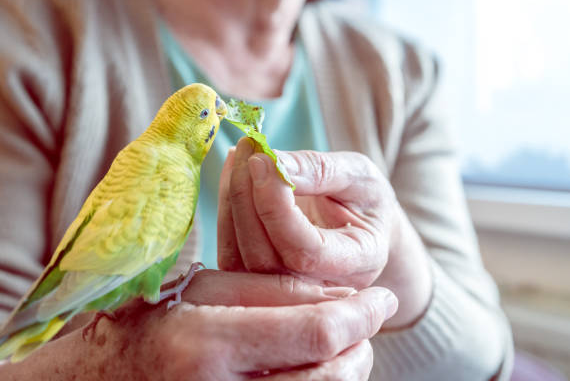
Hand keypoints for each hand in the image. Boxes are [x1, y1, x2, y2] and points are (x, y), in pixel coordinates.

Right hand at [0, 270, 396, 379]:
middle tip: (370, 316)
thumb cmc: (144, 321)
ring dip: (350, 368)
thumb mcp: (199, 287)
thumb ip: (268, 288)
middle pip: (329, 374)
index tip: (380, 297)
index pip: (312, 330)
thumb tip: (339, 296)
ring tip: (352, 342)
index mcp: (206, 344)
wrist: (100, 380)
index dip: (359, 313)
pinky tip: (326, 368)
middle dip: (362, 343)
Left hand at [218, 138, 431, 326]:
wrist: (361, 224)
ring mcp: (286, 291)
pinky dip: (226, 211)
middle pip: (266, 257)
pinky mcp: (259, 281)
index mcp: (357, 263)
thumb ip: (322, 171)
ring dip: (232, 202)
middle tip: (248, 149)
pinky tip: (234, 176)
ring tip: (240, 156)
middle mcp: (320, 288)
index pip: (306, 251)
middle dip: (248, 199)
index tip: (262, 160)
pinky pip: (230, 253)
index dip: (276, 207)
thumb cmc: (365, 200)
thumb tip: (275, 164)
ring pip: (240, 258)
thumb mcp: (359, 176)